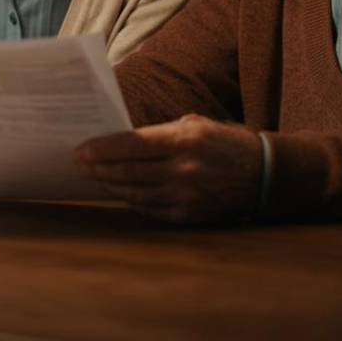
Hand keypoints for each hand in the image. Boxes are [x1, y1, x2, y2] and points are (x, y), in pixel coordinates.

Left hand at [74, 114, 263, 223]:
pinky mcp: (189, 216)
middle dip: (98, 168)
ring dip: (110, 185)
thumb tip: (122, 141)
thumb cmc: (224, 143)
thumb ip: (160, 133)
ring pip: (135, 193)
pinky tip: (120, 192)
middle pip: (128, 171)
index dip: (103, 149)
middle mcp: (184, 169)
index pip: (132, 145)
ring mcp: (186, 196)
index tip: (82, 149)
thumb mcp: (196, 125)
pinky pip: (150, 209)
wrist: (263, 174)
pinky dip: (132, 200)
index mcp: (185, 140)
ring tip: (94, 178)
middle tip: (78, 164)